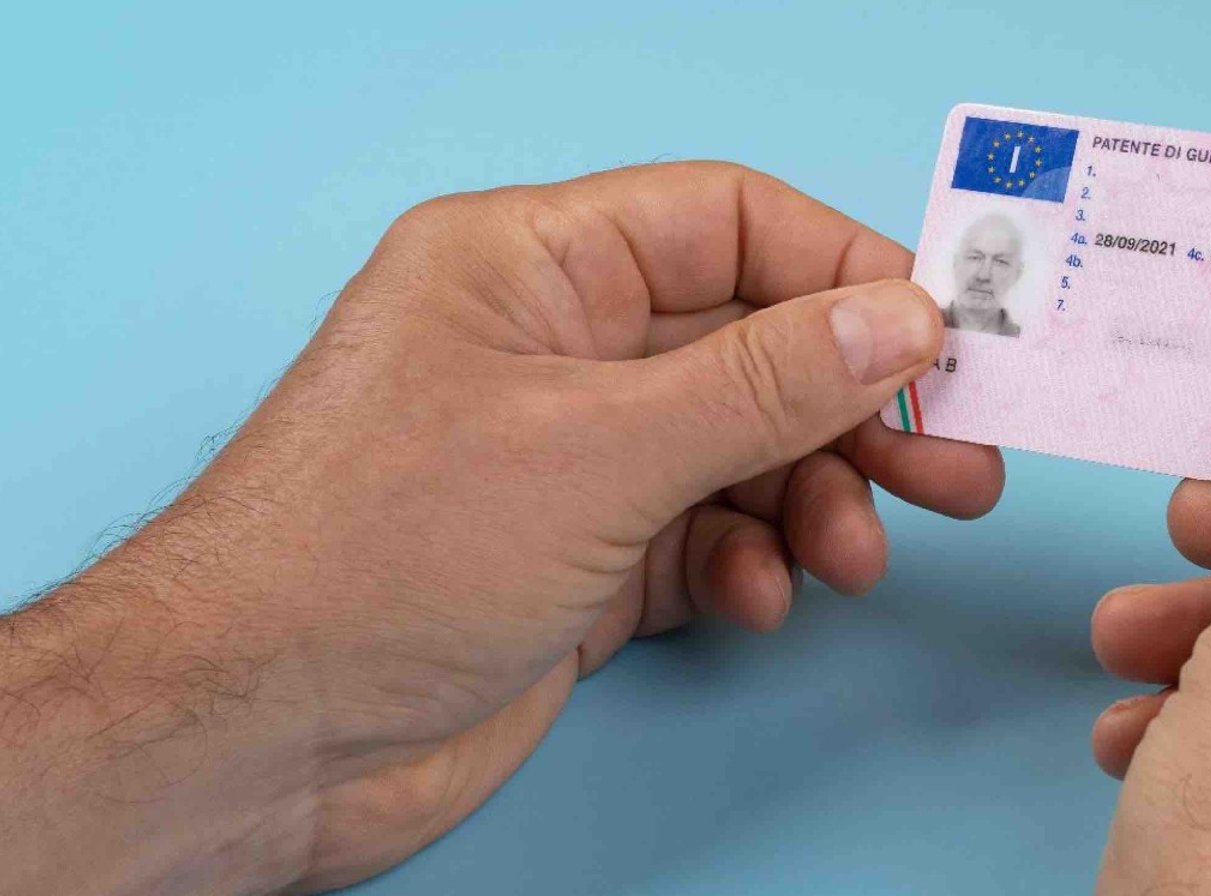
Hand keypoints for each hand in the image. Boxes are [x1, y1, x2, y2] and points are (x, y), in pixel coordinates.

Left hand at [0, 163, 1001, 892]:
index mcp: (531, 266)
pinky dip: (748, 564)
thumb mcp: (599, 450)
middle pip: (752, 345)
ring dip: (813, 499)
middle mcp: (554, 348)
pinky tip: (756, 599)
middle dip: (854, 408)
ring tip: (857, 556)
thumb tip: (898, 319)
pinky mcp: (580, 557)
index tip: (944, 336)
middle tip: (956, 464)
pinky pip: (705, 535)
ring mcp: (569, 457)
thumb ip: (763, 384)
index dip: (845, 271)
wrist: (254, 738)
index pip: (727, 224)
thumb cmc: (371, 558)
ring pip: (741, 450)